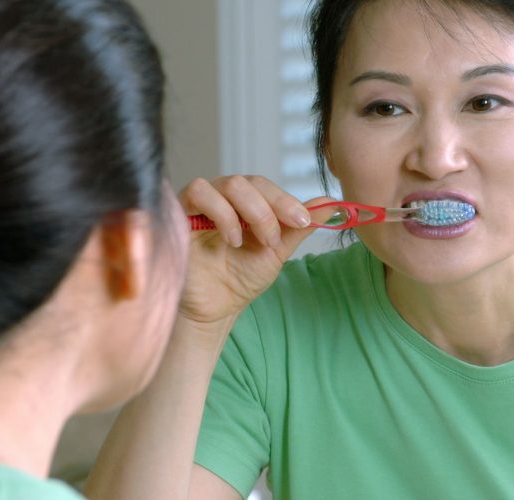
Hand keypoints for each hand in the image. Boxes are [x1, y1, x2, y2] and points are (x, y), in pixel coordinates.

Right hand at [177, 175, 330, 332]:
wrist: (215, 308)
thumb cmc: (241, 278)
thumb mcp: (277, 251)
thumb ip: (298, 227)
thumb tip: (333, 204)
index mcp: (246, 203)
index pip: (265, 186)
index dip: (286, 200)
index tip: (303, 221)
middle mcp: (223, 197)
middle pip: (248, 181)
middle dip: (268, 209)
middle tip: (274, 240)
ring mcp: (201, 203)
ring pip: (227, 183)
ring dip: (248, 211)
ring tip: (248, 242)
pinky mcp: (180, 212)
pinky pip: (198, 192)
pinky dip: (221, 212)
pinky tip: (231, 239)